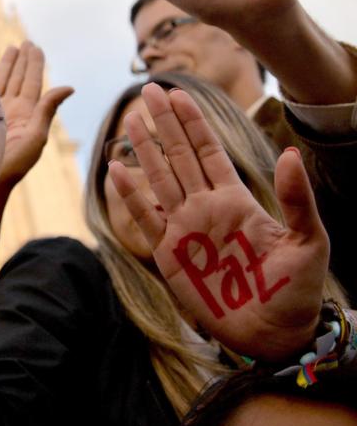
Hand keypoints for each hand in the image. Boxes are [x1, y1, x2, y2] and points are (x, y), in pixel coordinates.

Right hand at [0, 42, 72, 189]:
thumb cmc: (13, 164)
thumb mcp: (35, 137)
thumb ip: (47, 109)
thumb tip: (69, 86)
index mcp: (27, 113)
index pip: (32, 82)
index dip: (34, 64)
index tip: (34, 46)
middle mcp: (11, 110)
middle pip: (18, 79)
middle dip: (21, 61)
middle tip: (24, 43)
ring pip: (1, 82)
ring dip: (6, 65)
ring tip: (11, 48)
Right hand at [108, 83, 327, 359]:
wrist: (273, 333)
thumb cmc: (296, 290)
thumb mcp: (308, 241)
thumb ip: (296, 198)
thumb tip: (290, 153)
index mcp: (236, 200)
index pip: (209, 152)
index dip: (194, 123)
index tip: (180, 94)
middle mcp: (206, 207)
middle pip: (179, 156)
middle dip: (165, 123)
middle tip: (149, 91)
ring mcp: (185, 228)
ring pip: (159, 179)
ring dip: (145, 149)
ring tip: (131, 119)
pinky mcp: (168, 254)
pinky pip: (145, 217)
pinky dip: (130, 193)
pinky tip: (118, 169)